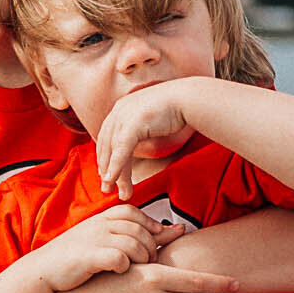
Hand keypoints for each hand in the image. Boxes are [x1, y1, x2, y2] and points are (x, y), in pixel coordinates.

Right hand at [33, 204, 163, 292]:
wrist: (41, 271)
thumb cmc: (74, 258)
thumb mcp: (101, 239)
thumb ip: (132, 233)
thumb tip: (176, 229)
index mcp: (100, 218)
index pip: (133, 213)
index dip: (149, 225)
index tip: (155, 241)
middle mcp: (98, 225)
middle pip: (138, 229)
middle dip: (150, 245)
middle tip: (152, 262)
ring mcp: (93, 240)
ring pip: (133, 243)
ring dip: (142, 258)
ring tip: (142, 270)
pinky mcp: (88, 257)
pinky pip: (119, 258)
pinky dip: (125, 266)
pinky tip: (122, 274)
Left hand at [96, 83, 196, 198]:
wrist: (187, 99)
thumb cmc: (175, 109)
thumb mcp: (150, 118)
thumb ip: (139, 127)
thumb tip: (136, 140)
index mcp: (120, 108)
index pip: (106, 137)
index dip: (105, 158)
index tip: (107, 174)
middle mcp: (118, 111)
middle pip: (106, 146)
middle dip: (106, 170)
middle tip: (107, 189)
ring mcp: (123, 117)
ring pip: (113, 152)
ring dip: (114, 175)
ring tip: (119, 193)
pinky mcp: (132, 125)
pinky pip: (120, 151)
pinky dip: (116, 168)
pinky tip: (113, 181)